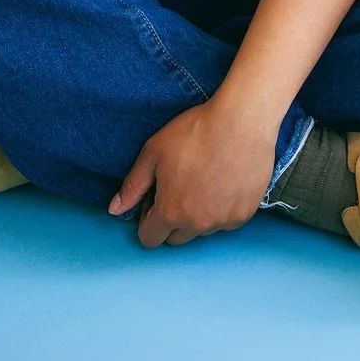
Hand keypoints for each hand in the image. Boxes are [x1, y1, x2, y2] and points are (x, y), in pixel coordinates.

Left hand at [107, 101, 278, 246]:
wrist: (241, 122)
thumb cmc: (195, 132)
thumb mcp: (153, 152)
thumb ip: (132, 186)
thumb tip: (114, 210)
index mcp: (171, 212)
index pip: (150, 238)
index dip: (148, 218)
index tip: (155, 197)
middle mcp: (197, 225)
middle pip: (176, 238)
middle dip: (172, 219)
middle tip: (179, 186)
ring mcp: (223, 221)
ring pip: (202, 230)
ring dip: (198, 215)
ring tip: (203, 180)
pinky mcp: (244, 214)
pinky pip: (225, 221)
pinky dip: (221, 208)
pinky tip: (222, 181)